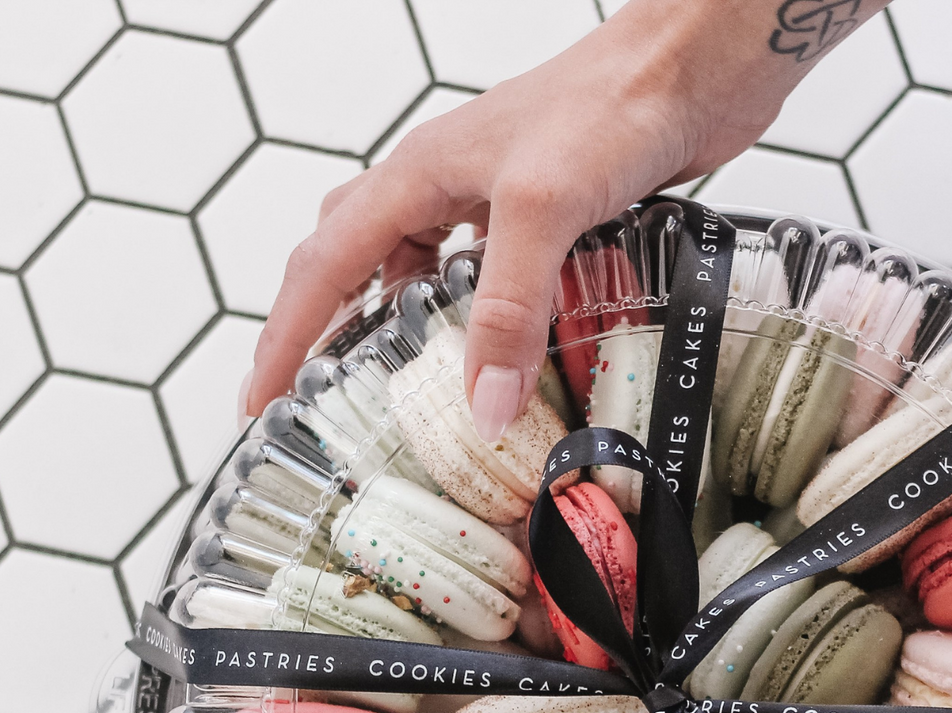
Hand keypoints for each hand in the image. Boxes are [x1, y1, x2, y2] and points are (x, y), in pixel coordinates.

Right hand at [245, 0, 856, 437]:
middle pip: (356, 263)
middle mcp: (444, 186)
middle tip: (316, 398)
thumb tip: (480, 405)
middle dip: (326, 332)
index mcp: (417, 177)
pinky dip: (477, 323)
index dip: (286, 336)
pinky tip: (497, 355)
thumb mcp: (541, 212)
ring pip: (421, 273)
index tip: (259, 396)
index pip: (324, 265)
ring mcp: (492, 201)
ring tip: (402, 397)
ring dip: (406, 331)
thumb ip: (507, 310)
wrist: (692, 69)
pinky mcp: (543, 218)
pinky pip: (485, 280)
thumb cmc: (612, 105)